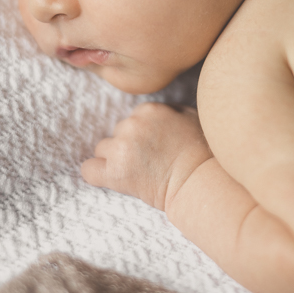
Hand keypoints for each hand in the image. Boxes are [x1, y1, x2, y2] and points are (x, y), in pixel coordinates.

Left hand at [81, 102, 212, 212]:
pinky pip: (89, 170)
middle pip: (117, 134)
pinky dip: (96, 175)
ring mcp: (122, 148)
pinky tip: (111, 179)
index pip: (132, 120)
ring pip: (103, 150)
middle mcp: (132, 125)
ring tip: (137, 173)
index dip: (143, 137)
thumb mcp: (191, 117)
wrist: (202, 182)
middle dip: (129, 147)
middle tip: (149, 163)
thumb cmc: (204, 153)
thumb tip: (158, 113)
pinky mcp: (115, 173)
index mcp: (149, 110)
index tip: (155, 150)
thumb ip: (169, 110)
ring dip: (115, 160)